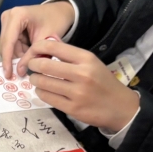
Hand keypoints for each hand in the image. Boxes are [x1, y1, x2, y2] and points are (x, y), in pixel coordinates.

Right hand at [0, 0, 73, 77]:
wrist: (60, 11)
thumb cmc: (56, 21)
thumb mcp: (45, 39)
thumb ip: (32, 55)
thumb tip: (19, 71)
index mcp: (17, 16)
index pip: (8, 42)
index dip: (7, 60)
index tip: (8, 75)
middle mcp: (8, 16)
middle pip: (7, 44)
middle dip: (15, 58)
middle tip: (23, 72)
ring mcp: (8, 21)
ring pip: (9, 46)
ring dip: (19, 54)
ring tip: (33, 58)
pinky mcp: (9, 26)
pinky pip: (12, 44)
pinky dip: (21, 50)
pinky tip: (30, 52)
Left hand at [22, 40, 140, 132]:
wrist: (120, 107)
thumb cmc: (103, 82)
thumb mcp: (92, 62)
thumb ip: (70, 54)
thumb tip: (47, 43)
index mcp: (86, 59)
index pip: (53, 47)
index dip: (37, 47)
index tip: (33, 51)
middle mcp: (81, 74)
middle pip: (44, 65)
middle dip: (33, 64)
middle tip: (31, 66)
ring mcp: (77, 93)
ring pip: (43, 82)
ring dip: (35, 80)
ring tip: (37, 79)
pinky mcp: (72, 108)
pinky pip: (47, 98)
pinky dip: (41, 92)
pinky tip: (44, 90)